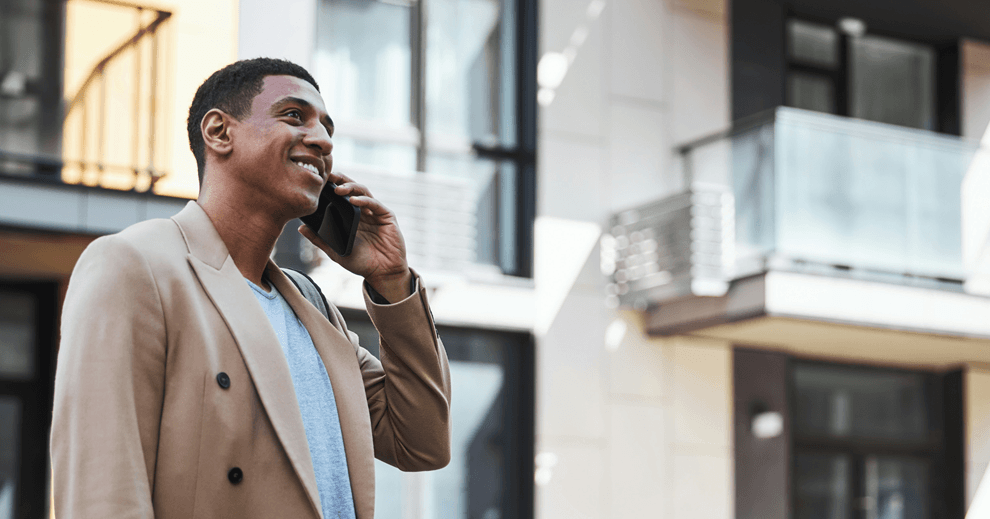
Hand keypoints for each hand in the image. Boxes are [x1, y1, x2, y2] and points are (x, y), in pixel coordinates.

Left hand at [298, 171, 411, 301]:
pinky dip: (364, 200)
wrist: (382, 274)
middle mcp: (363, 211)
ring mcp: (375, 213)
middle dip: (341, 180)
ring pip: (363, 191)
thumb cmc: (361, 263)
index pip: (340, 196)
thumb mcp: (336, 251)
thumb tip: (300, 228)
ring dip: (351, 187)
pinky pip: (374, 204)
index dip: (331, 186)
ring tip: (338, 189)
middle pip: (352, 188)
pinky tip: (353, 200)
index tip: (319, 181)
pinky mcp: (387, 216)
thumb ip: (320, 239)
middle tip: (329, 177)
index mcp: (351, 217)